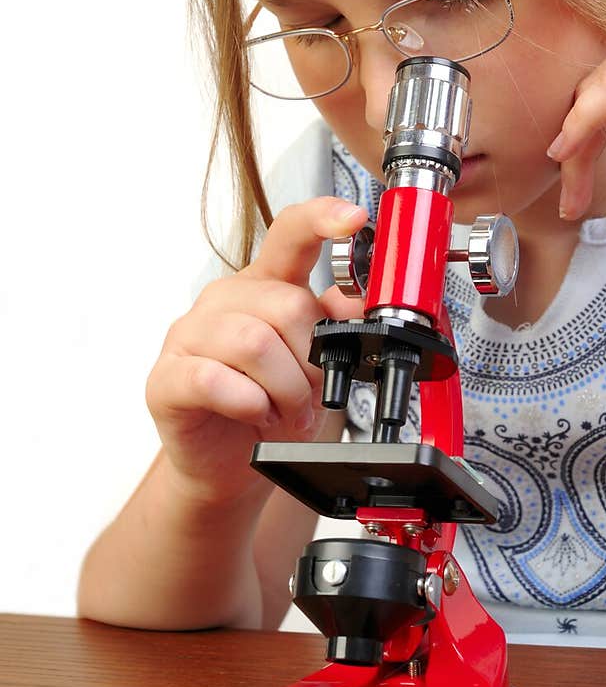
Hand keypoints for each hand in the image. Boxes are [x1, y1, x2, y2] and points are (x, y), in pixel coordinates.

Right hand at [145, 196, 366, 503]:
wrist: (229, 467)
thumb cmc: (269, 410)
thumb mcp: (316, 365)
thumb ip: (333, 325)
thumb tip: (357, 302)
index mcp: (264, 286)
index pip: (290, 234)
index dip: (322, 219)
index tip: (354, 219)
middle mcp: (224, 301)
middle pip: (285, 305)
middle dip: (311, 361)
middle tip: (311, 395)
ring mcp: (189, 336)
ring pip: (254, 343)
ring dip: (285, 389)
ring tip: (286, 412)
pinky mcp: (166, 378)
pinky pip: (214, 379)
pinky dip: (248, 403)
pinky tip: (255, 413)